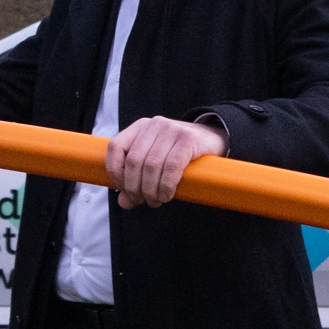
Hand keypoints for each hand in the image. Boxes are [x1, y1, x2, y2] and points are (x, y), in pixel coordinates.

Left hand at [107, 116, 226, 207]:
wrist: (212, 139)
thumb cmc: (179, 154)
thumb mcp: (155, 163)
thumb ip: (136, 181)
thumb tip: (123, 202)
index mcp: (140, 127)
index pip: (116, 147)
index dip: (115, 171)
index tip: (123, 189)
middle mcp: (154, 125)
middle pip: (134, 161)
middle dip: (135, 187)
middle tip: (142, 201)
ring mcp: (171, 130)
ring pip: (152, 166)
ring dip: (151, 190)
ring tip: (156, 201)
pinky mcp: (188, 139)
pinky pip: (171, 167)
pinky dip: (166, 186)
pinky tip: (167, 195)